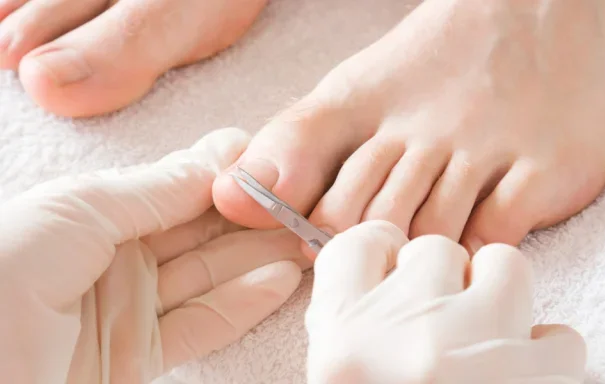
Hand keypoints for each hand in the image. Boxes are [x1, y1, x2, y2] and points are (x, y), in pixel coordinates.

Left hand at [0, 128, 310, 383]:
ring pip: (208, 278)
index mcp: (88, 214)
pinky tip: (281, 278)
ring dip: (260, 258)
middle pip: (198, 234)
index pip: (174, 190)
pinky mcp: (136, 358)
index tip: (275, 160)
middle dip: (253, 217)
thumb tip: (222, 155)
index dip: (224, 176)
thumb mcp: (80, 211)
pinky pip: (200, 326)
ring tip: (310, 237)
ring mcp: (126, 310)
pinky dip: (243, 303)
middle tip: (307, 202)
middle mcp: (110, 259)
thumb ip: (158, 189)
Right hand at [305, 221, 586, 383]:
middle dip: (440, 280)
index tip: (392, 266)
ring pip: (504, 267)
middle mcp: (406, 335)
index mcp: (343, 344)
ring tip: (489, 341)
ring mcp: (476, 349)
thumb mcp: (338, 377)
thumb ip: (350, 328)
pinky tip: (524, 377)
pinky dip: (546, 356)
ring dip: (499, 299)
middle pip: (432, 247)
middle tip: (440, 326)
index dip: (379, 250)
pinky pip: (559, 337)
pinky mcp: (536, 376)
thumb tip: (379, 286)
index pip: (357, 245)